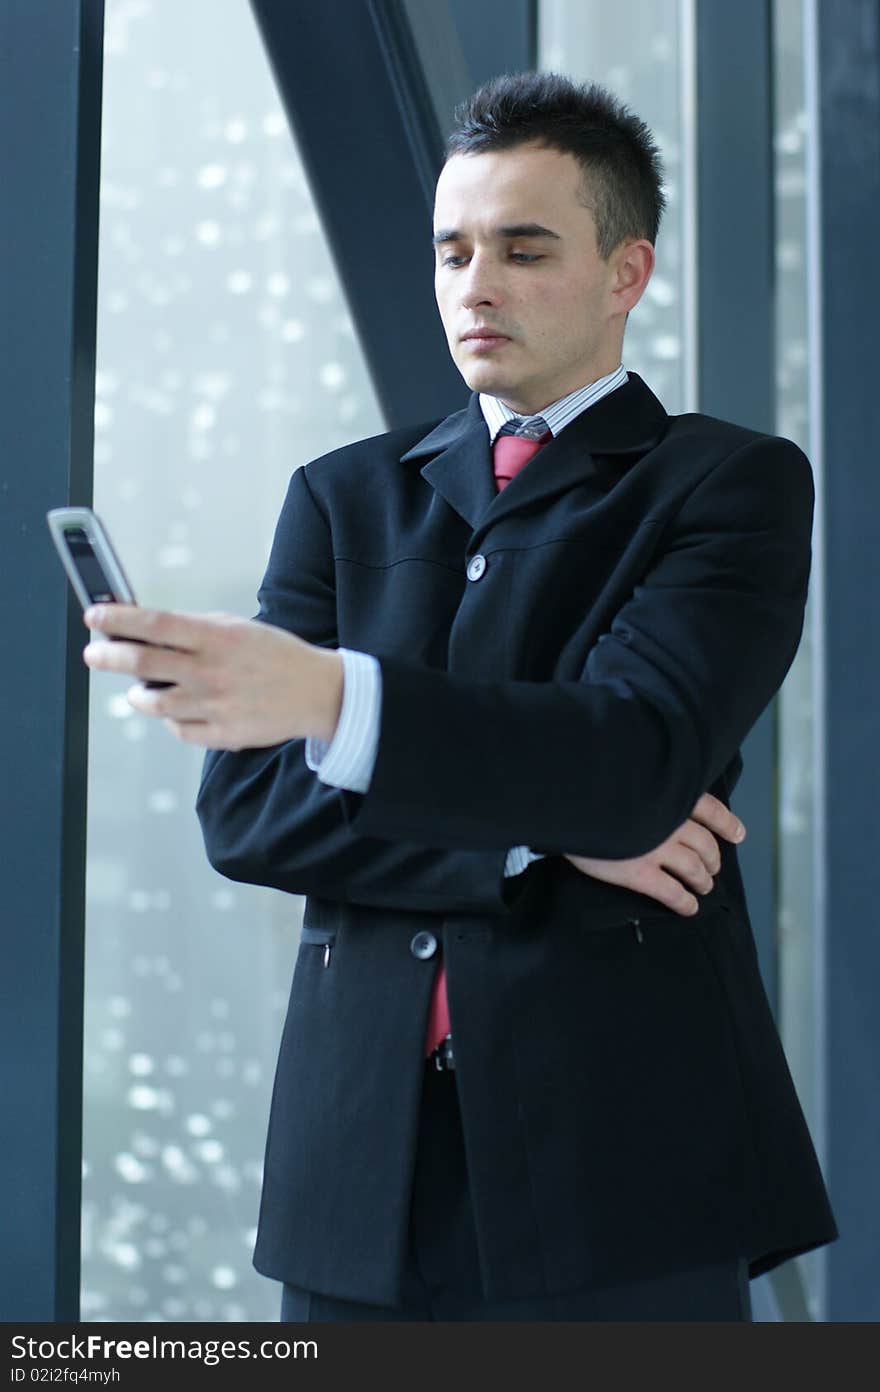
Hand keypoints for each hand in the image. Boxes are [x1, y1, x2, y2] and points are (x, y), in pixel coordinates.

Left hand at [82, 604, 343, 749]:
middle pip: (141, 663)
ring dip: (137, 694)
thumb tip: (147, 627)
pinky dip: (171, 718)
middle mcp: (211, 672)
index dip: (117, 620)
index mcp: (216, 638)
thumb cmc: (275, 655)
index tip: (94, 616)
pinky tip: (180, 707)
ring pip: (152, 703)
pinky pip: (178, 728)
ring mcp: (215, 706)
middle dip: (107, 657)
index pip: (153, 625)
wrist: (317, 693)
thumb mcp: (238, 628)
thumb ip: (194, 628)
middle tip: (94, 654)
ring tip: (139, 688)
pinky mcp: (221, 735)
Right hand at [563, 792, 745, 915]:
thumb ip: (652, 787)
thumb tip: (662, 796)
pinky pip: (671, 893)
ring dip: (703, 880)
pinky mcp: (639, 873)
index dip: (727, 824)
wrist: (570, 803)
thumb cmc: (597, 787)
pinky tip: (690, 908)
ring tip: (704, 887)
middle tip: (712, 867)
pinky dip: (685, 902)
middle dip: (712, 858)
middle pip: (705, 844)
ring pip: (694, 869)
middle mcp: (670, 823)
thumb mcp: (631, 774)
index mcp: (670, 795)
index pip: (710, 809)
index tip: (738, 834)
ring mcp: (657, 849)